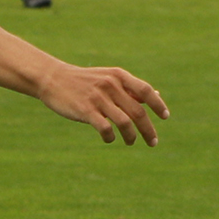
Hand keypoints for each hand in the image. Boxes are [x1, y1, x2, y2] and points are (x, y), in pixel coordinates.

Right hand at [36, 64, 168, 144]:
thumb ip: (131, 88)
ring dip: (131, 136)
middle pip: (138, 112)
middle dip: (148, 129)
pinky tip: (109, 138)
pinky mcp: (85, 110)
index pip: (145, 91)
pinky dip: (110, 137)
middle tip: (153, 142)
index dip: (158, 105)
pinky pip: (105, 128)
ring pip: (124, 122)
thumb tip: (156, 95)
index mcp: (118, 76)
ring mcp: (98, 98)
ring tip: (130, 142)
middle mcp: (110, 85)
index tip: (165, 117)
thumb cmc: (84, 81)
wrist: (53, 79)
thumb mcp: (109, 78)